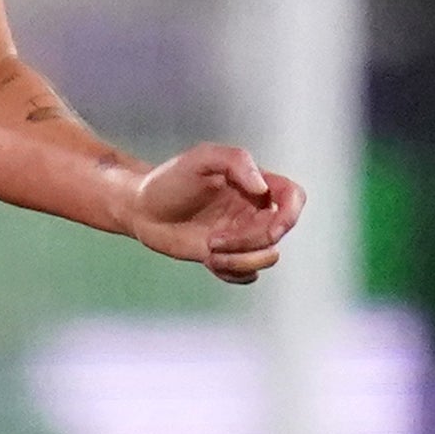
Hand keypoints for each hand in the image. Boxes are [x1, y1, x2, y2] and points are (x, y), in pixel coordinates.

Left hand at [125, 143, 302, 285]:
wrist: (140, 208)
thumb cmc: (169, 180)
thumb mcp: (200, 158)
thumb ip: (236, 161)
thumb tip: (262, 188)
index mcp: (254, 184)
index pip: (294, 198)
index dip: (288, 214)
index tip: (263, 220)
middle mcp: (253, 210)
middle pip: (279, 233)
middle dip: (250, 242)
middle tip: (213, 240)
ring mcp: (242, 235)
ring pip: (266, 258)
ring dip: (240, 260)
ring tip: (209, 250)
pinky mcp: (227, 256)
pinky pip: (248, 275)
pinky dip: (232, 273)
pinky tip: (208, 260)